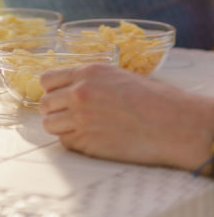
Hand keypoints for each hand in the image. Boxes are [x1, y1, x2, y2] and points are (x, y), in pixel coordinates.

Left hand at [39, 63, 213, 170]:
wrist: (171, 123)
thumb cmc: (150, 98)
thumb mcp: (114, 75)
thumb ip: (88, 79)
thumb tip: (69, 86)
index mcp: (86, 73)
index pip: (46, 80)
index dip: (51, 89)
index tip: (57, 95)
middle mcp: (79, 93)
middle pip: (44, 103)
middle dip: (53, 109)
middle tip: (67, 114)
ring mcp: (81, 118)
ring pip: (49, 123)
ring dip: (59, 126)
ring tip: (77, 127)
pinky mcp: (87, 142)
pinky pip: (65, 141)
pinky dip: (72, 141)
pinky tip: (89, 138)